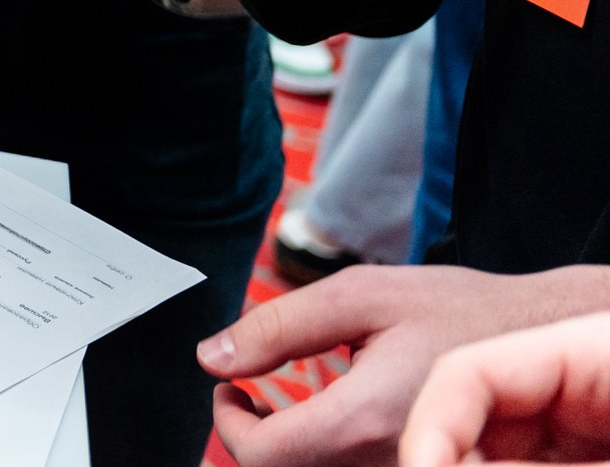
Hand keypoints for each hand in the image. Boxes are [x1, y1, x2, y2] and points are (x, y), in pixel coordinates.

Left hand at [203, 265, 609, 466]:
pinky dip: (318, 451)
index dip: (227, 423)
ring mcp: (405, 465)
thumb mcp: (357, 295)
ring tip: (277, 400)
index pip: (261, 456)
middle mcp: (385, 459)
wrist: (531, 337)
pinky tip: (318, 415)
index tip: (227, 388)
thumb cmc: (454, 310)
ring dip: (285, 446)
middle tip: (246, 392)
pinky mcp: (415, 464)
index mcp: (363, 419)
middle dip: (253, 436)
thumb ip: (277, 328)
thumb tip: (213, 357)